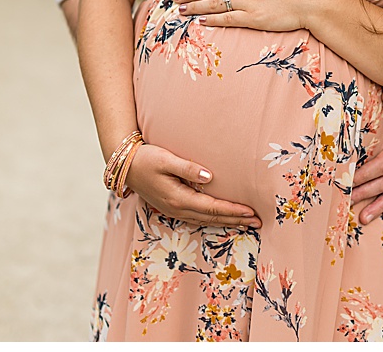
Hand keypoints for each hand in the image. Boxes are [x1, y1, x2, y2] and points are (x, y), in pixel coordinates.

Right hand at [124, 143, 261, 228]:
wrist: (124, 166)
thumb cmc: (145, 158)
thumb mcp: (165, 159)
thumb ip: (187, 168)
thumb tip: (210, 177)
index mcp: (178, 198)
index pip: (213, 207)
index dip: (234, 210)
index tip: (252, 212)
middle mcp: (177, 208)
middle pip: (213, 218)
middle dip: (236, 220)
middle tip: (258, 222)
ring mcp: (173, 210)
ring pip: (206, 221)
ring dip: (227, 222)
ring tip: (246, 223)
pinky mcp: (171, 207)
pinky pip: (198, 218)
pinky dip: (213, 220)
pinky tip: (221, 218)